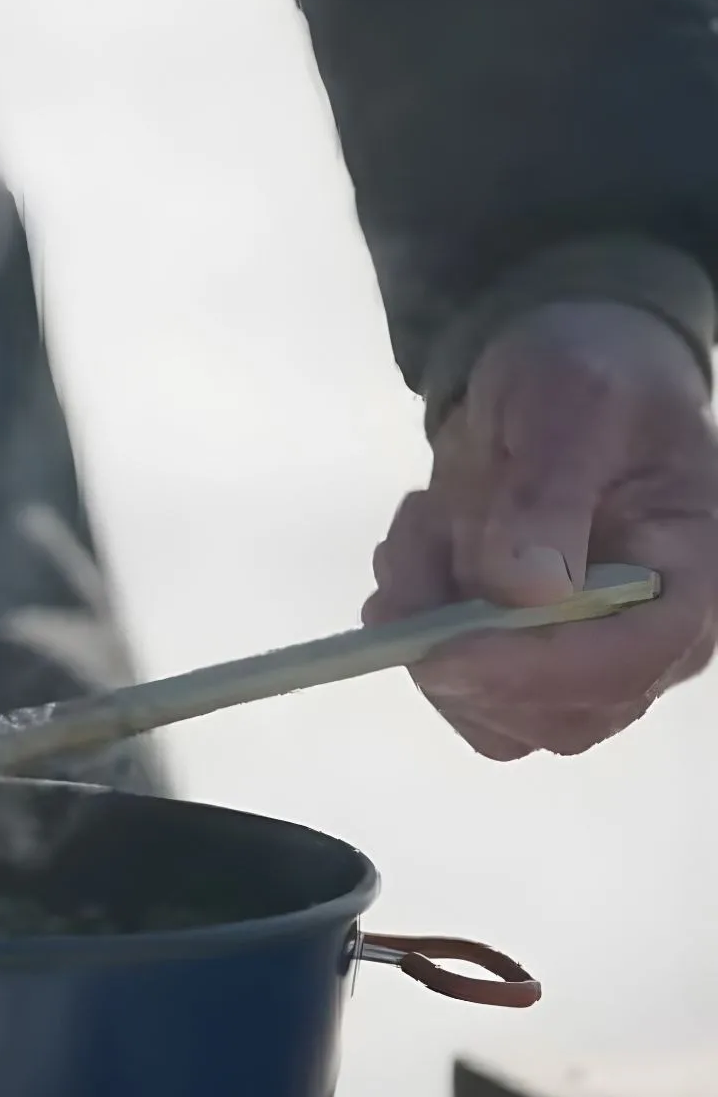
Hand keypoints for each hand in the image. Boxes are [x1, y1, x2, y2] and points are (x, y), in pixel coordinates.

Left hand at [364, 299, 717, 758]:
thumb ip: (549, 495)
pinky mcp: (515, 654)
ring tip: (428, 522)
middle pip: (550, 718)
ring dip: (424, 623)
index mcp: (692, 580)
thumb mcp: (569, 408)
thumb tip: (528, 593)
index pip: (628, 665)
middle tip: (422, 539)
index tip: (440, 649)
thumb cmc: (585, 379)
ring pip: (483, 705)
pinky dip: (408, 617)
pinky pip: (446, 675)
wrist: (553, 379)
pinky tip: (420, 543)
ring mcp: (577, 656)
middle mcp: (645, 640)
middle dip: (460, 647)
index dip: (532, 672)